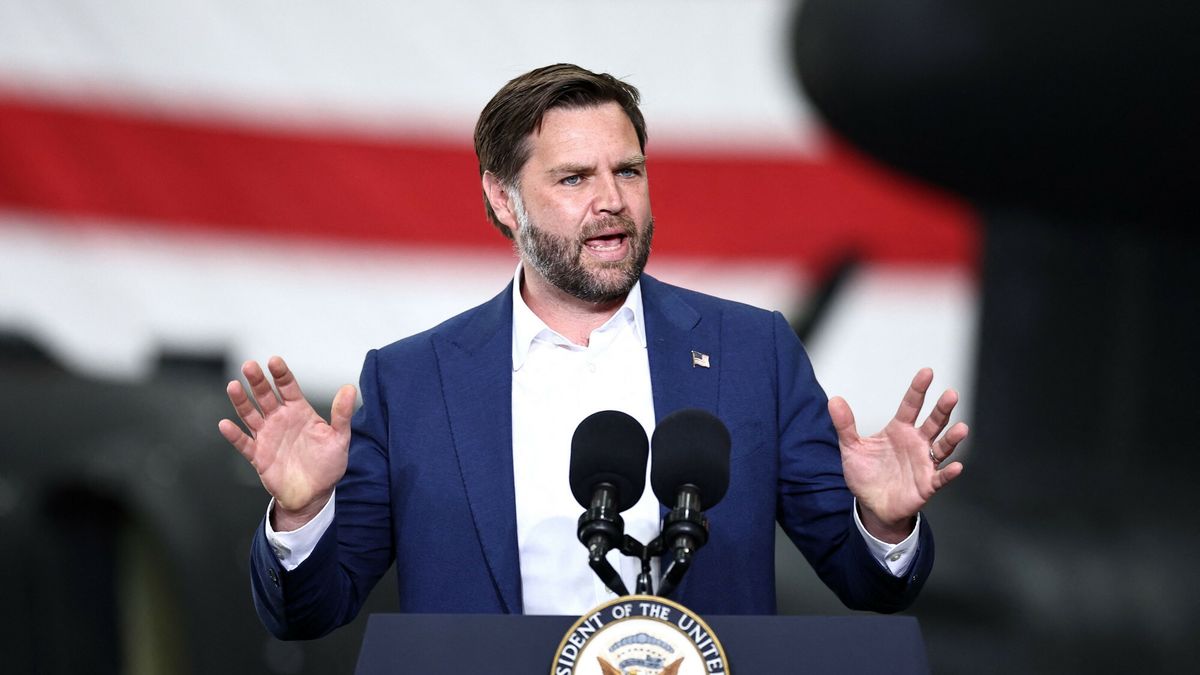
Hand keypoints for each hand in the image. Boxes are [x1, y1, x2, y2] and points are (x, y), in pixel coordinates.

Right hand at [218, 356, 356, 529]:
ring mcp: (267, 436)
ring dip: (241, 402)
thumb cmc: (328, 464)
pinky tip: (226, 424)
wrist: (315, 494)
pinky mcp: (258, 456)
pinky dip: (234, 435)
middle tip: (249, 366)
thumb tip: (349, 389)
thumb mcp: (339, 438)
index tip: (274, 361)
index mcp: (299, 412)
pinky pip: (244, 443)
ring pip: (250, 415)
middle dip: (257, 381)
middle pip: (265, 396)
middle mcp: (280, 420)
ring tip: (233, 386)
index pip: (288, 387)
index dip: (280, 374)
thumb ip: (342, 414)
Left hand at [829, 368, 965, 542]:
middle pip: (933, 422)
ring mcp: (924, 463)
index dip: (918, 389)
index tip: (927, 372)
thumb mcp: (852, 448)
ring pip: (942, 447)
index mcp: (899, 430)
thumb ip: (845, 425)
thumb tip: (834, 400)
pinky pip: (940, 477)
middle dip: (942, 409)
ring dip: (952, 438)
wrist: (871, 505)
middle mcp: (916, 443)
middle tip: (951, 395)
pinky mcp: (927, 484)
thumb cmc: (866, 474)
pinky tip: (956, 466)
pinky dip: (948, 472)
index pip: (910, 405)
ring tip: (961, 428)